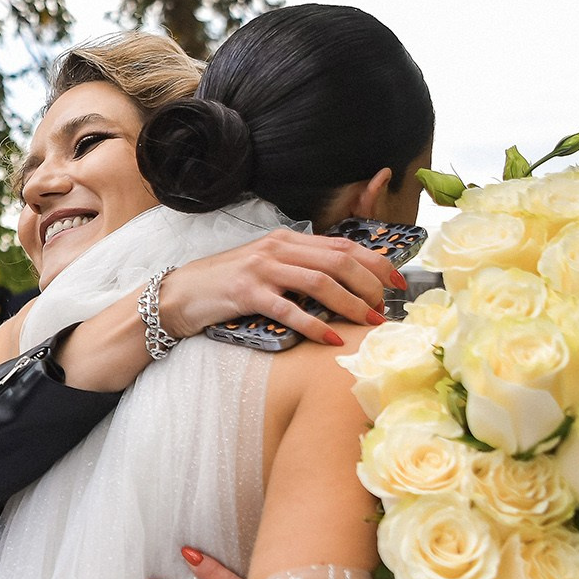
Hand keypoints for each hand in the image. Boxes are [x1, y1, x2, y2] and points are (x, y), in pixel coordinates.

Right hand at [160, 231, 403, 347]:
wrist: (180, 293)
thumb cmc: (226, 284)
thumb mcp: (266, 267)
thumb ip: (299, 268)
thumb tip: (341, 285)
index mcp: (287, 240)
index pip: (343, 245)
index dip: (376, 262)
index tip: (397, 281)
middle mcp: (278, 248)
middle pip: (339, 260)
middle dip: (370, 284)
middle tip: (385, 307)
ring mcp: (263, 269)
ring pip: (321, 282)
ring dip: (351, 304)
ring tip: (368, 322)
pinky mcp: (248, 293)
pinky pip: (290, 310)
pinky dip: (315, 325)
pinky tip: (331, 339)